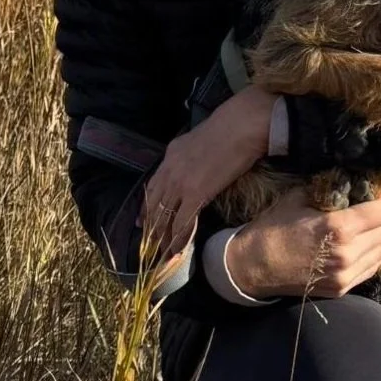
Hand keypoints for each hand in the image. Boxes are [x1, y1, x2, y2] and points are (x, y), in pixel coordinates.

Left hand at [141, 85, 275, 259]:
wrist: (240, 126)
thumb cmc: (228, 129)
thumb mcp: (198, 140)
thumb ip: (189, 155)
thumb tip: (192, 168)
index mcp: (170, 156)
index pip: (151, 187)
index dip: (145, 207)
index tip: (141, 221)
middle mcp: (169, 170)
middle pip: (154, 205)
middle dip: (151, 227)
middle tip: (149, 245)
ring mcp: (180, 183)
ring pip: (165, 216)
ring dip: (163, 237)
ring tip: (163, 253)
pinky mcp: (195, 194)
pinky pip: (182, 222)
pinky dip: (179, 239)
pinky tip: (178, 250)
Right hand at [226, 184, 380, 299]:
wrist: (254, 266)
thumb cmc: (274, 227)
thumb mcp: (298, 197)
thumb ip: (328, 189)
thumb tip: (350, 180)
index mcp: (339, 228)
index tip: (380, 194)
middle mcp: (348, 254)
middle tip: (371, 209)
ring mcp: (345, 275)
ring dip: (378, 237)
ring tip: (366, 228)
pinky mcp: (341, 289)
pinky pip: (370, 269)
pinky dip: (371, 255)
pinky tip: (360, 246)